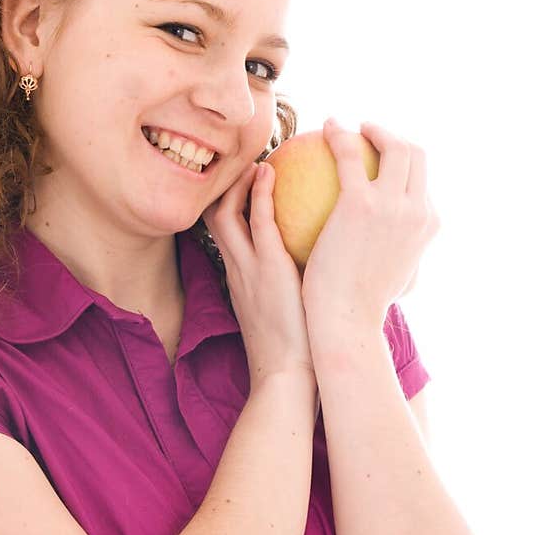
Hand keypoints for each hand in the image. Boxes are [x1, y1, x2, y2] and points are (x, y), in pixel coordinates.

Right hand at [202, 160, 314, 383]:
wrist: (288, 374)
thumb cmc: (296, 348)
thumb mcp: (288, 309)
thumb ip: (294, 283)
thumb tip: (323, 260)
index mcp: (240, 278)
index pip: (225, 232)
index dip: (230, 204)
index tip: (248, 184)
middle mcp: (236, 269)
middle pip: (212, 217)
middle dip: (223, 187)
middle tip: (247, 164)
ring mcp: (247, 268)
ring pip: (223, 213)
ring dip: (236, 184)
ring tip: (258, 160)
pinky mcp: (266, 268)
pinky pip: (257, 221)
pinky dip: (260, 193)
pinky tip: (273, 172)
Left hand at [300, 118, 440, 329]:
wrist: (346, 319)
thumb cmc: (362, 305)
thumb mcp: (399, 280)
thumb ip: (405, 257)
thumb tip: (403, 248)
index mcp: (428, 224)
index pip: (423, 179)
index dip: (405, 161)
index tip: (379, 156)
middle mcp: (418, 209)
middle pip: (416, 153)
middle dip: (394, 136)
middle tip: (366, 133)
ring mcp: (393, 204)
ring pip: (392, 145)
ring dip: (372, 128)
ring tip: (346, 128)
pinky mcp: (360, 202)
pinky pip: (348, 154)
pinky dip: (339, 135)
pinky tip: (324, 129)